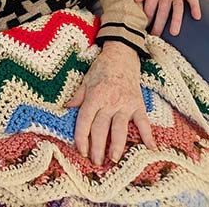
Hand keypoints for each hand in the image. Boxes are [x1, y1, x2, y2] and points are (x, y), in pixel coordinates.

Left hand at [67, 42, 155, 164]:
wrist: (122, 55)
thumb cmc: (101, 69)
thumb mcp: (85, 81)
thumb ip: (77, 97)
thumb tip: (66, 109)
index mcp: (94, 96)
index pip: (85, 120)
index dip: (81, 137)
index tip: (81, 150)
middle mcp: (109, 102)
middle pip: (101, 128)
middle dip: (97, 147)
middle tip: (96, 162)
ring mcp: (125, 104)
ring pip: (120, 129)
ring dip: (117, 146)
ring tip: (113, 159)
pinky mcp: (138, 105)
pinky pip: (143, 122)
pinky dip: (148, 135)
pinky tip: (151, 149)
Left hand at [134, 0, 200, 35]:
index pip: (149, 8)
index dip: (147, 19)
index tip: (145, 28)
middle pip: (162, 11)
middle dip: (159, 25)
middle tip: (156, 36)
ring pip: (177, 8)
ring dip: (176, 20)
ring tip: (174, 32)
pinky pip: (192, 0)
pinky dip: (195, 7)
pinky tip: (196, 17)